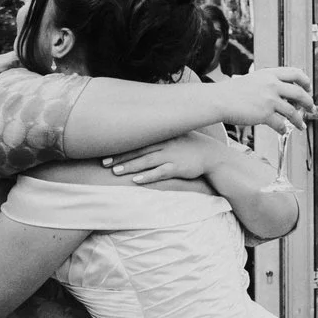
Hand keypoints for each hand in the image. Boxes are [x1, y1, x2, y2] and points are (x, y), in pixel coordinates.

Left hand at [105, 130, 226, 185]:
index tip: (105, 151)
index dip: (121, 147)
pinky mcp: (178, 168)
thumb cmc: (190, 146)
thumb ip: (159, 137)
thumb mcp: (175, 136)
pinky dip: (148, 176)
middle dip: (121, 157)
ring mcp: (171, 156)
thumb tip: (141, 140)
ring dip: (130, 166)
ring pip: (146, 162)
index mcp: (162, 136)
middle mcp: (164, 145)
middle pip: (138, 151)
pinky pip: (160, 172)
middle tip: (104, 163)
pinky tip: (136, 180)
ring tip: (116, 172)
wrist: (212, 155)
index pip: (137, 141)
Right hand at [209, 67, 311, 137]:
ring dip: (299, 120)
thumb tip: (281, 93)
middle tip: (311, 108)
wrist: (219, 100)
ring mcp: (269, 99)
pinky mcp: (265, 114)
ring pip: (292, 111)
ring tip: (301, 125)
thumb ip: (267, 83)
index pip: (295, 73)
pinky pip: (281, 124)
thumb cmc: (231, 92)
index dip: (305, 81)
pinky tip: (283, 131)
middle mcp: (272, 85)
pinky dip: (284, 129)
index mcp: (269, 74)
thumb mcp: (252, 80)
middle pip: (299, 92)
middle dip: (308, 102)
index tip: (308, 88)